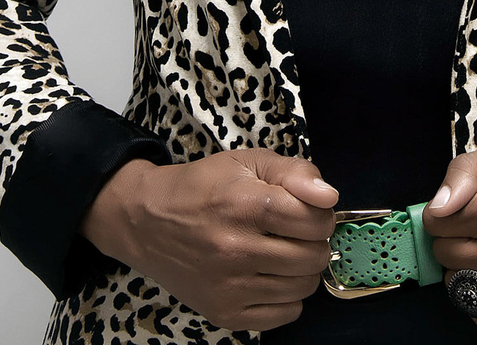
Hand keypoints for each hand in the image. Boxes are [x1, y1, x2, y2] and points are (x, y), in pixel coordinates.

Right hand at [79, 149, 338, 331]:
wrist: (146, 221)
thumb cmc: (203, 185)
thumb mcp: (247, 162)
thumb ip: (293, 172)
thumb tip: (329, 197)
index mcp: (248, 205)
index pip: (315, 220)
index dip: (322, 212)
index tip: (310, 208)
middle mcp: (238, 250)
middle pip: (312, 256)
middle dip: (315, 241)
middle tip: (298, 230)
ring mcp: (230, 287)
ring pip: (302, 287)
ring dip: (304, 268)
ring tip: (286, 251)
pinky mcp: (224, 313)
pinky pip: (283, 315)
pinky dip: (288, 297)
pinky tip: (272, 276)